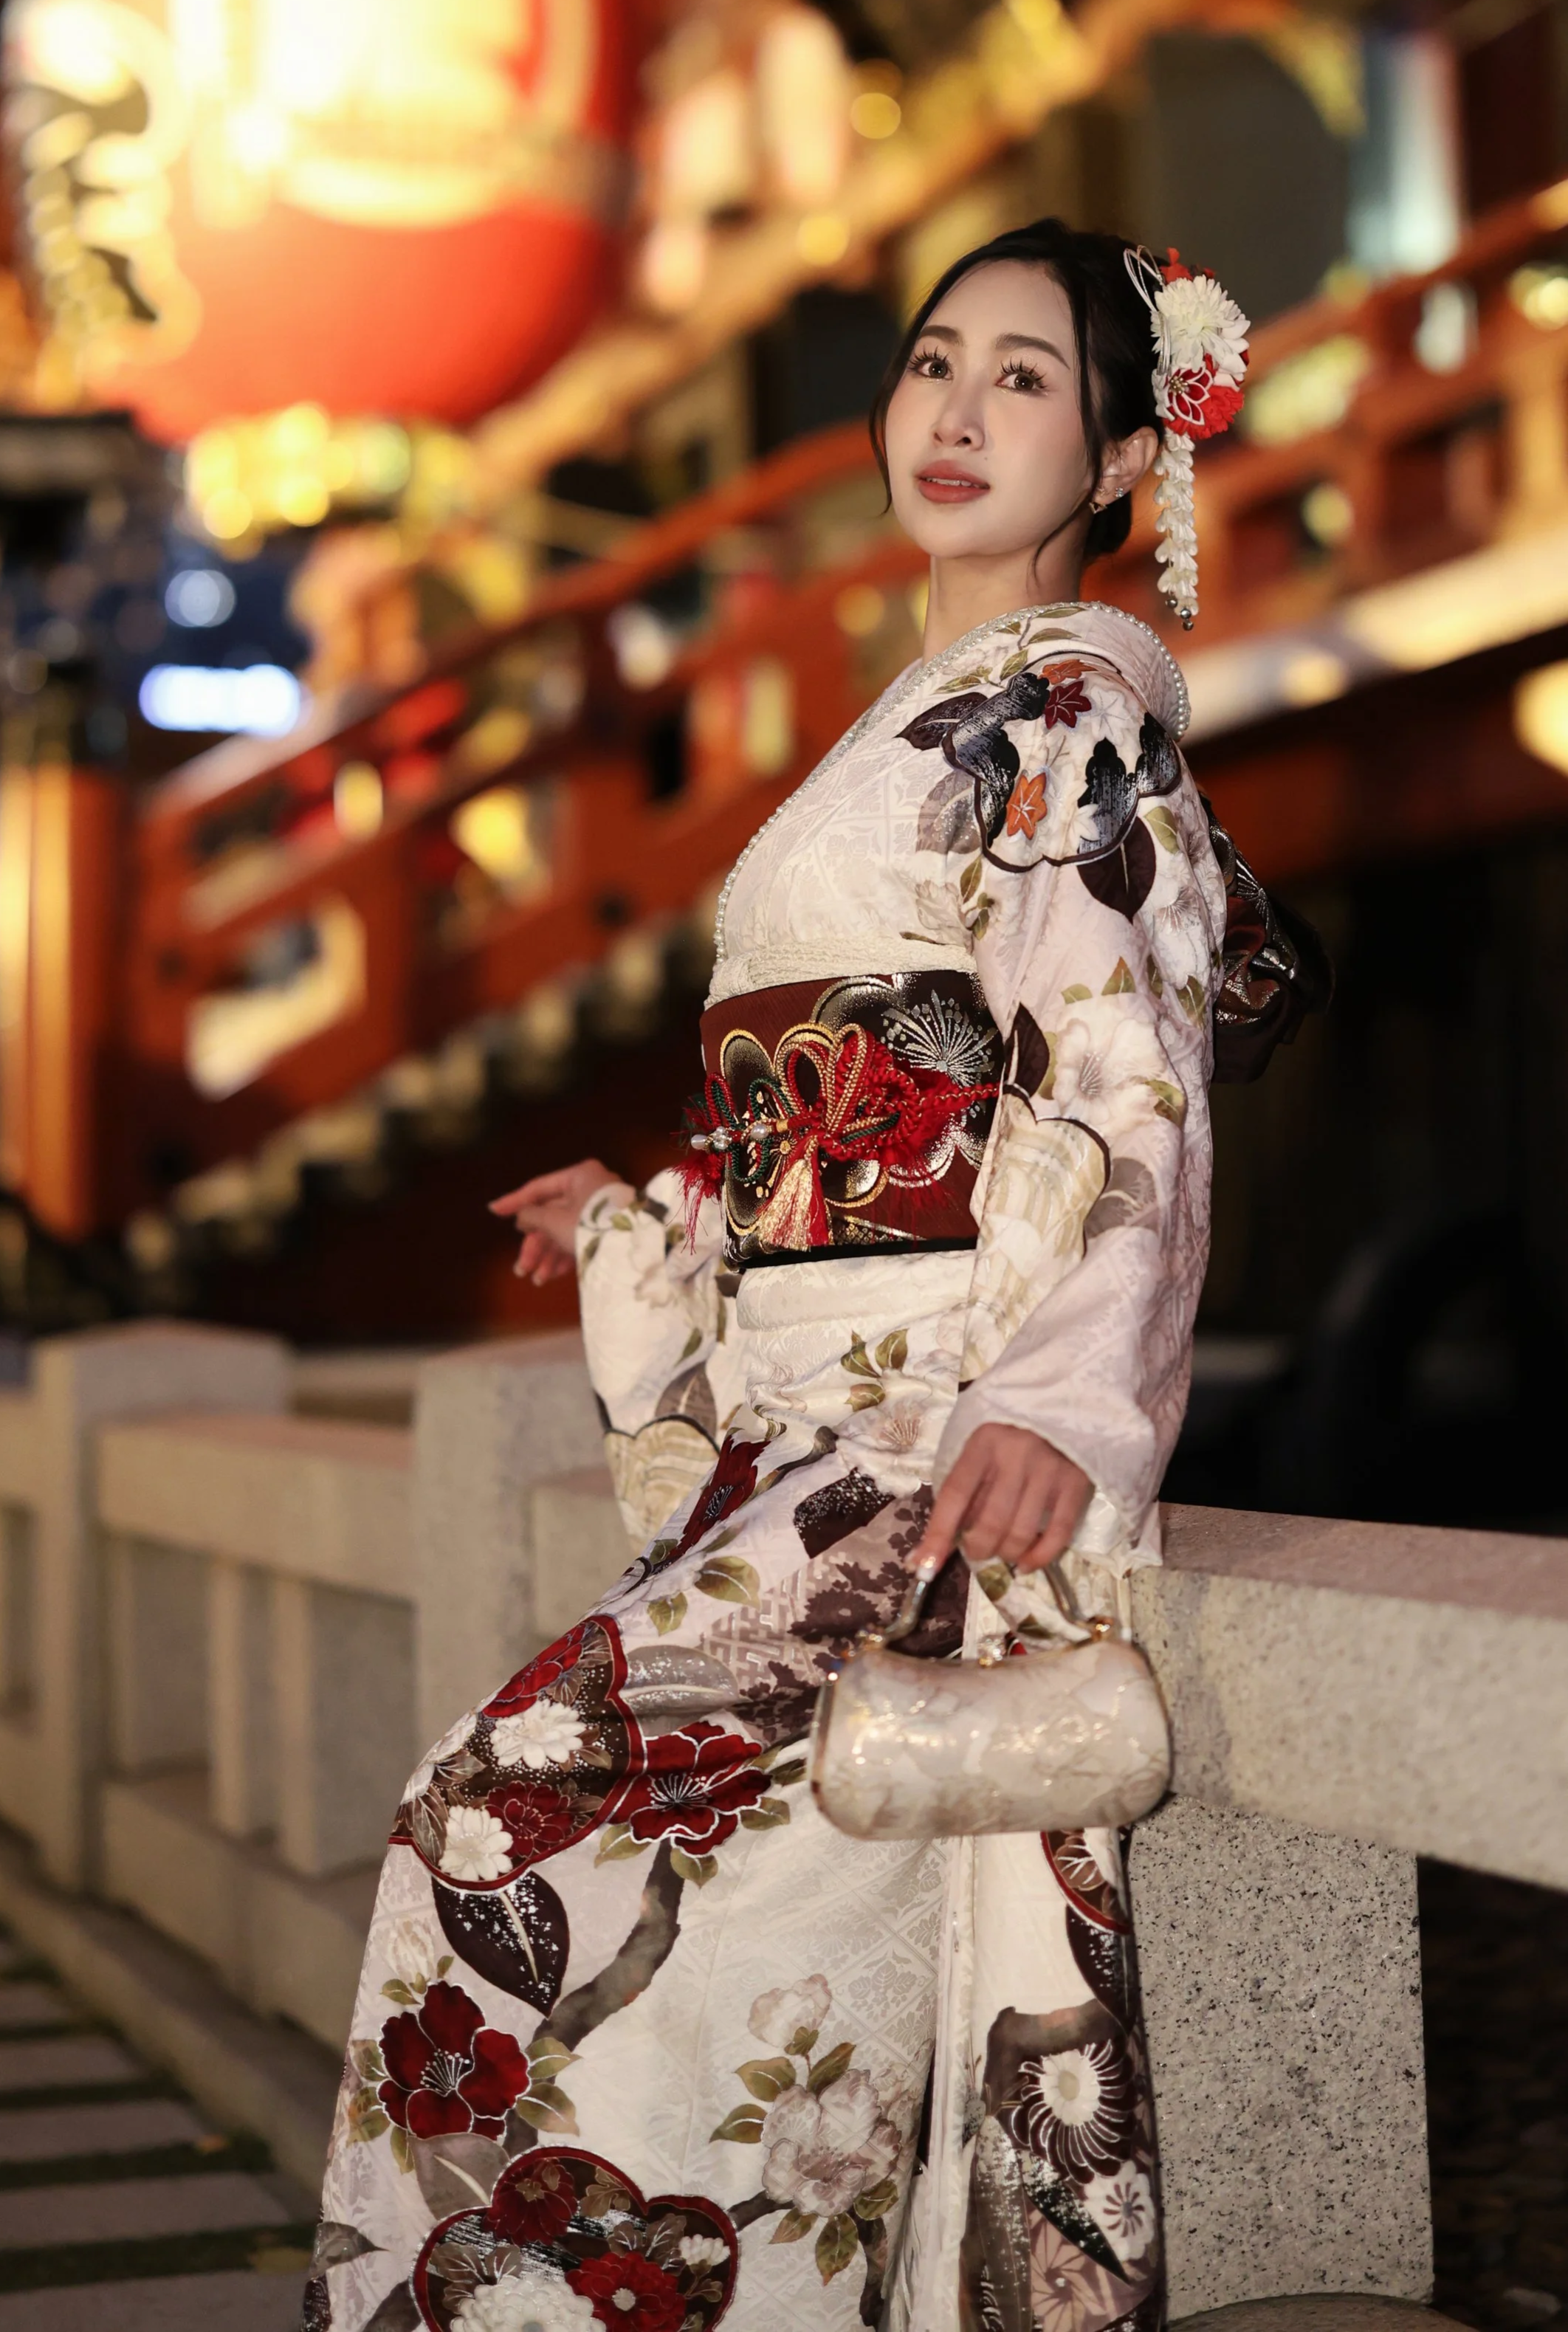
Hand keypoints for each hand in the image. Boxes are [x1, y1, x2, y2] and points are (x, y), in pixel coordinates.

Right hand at [489, 1158, 622, 1284]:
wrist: (635, 1251)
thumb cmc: (593, 1226)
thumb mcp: (555, 1221)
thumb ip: (533, 1216)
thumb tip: (522, 1217)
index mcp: (580, 1176)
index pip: (539, 1188)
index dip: (514, 1202)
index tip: (493, 1211)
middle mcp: (591, 1189)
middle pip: (552, 1216)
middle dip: (535, 1245)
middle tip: (521, 1268)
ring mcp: (602, 1211)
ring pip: (565, 1231)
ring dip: (548, 1256)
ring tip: (535, 1279)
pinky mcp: (611, 1231)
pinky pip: (581, 1240)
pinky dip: (566, 1256)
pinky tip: (551, 1277)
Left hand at [908, 1423, 1091, 1575]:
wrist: (1064, 1404)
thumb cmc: (1011, 1434)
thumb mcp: (980, 1451)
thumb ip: (962, 1495)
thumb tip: (932, 1550)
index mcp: (983, 1443)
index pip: (955, 1495)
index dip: (938, 1534)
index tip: (925, 1567)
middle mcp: (1015, 1456)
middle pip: (990, 1522)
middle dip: (976, 1550)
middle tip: (975, 1551)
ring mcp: (1049, 1470)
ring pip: (1021, 1533)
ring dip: (1006, 1554)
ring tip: (1002, 1551)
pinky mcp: (1076, 1484)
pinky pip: (1057, 1534)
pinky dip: (1039, 1557)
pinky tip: (1027, 1563)